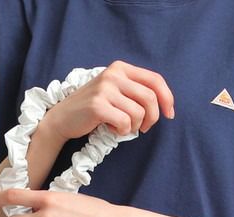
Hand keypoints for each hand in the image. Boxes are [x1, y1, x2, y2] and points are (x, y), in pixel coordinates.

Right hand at [42, 60, 174, 142]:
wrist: (63, 118)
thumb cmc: (93, 109)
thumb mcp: (115, 92)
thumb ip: (135, 92)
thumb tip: (163, 105)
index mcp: (121, 68)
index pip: (155, 80)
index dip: (167, 98)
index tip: (169, 114)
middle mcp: (114, 74)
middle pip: (150, 98)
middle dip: (152, 118)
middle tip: (143, 128)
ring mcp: (105, 89)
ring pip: (138, 113)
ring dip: (134, 127)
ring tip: (121, 126)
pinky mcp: (98, 105)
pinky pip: (124, 123)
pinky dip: (121, 131)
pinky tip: (110, 128)